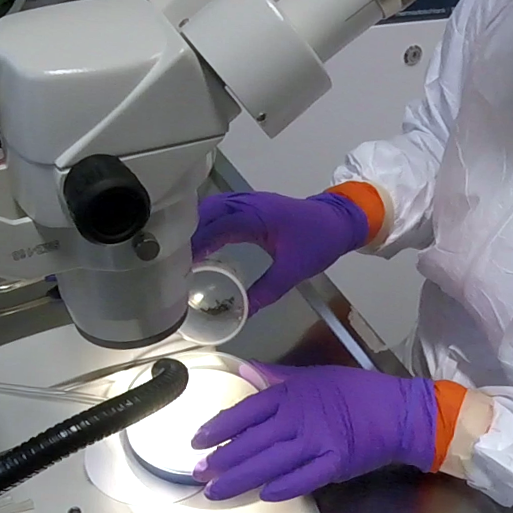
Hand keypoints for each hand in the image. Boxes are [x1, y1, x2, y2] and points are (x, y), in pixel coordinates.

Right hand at [191, 192, 367, 313]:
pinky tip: (199, 239)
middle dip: (188, 231)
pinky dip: (206, 221)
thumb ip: (266, 291)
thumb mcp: (293, 270)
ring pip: (212, 206)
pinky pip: (222, 207)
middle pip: (208, 210)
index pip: (219, 224)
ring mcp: (250, 200)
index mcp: (259, 215)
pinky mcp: (252, 205)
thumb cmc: (319, 241)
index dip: (197, 242)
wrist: (339, 220)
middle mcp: (250, 203)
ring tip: (180, 251)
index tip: (181, 261)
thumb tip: (243, 312)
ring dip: (195, 224)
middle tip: (172, 258)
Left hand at [192, 363, 436, 500]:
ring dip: (240, 478)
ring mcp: (317, 442)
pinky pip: (303, 478)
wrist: (397, 411)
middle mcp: (300, 417)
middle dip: (221, 460)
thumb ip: (277, 377)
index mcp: (292, 393)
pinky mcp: (334, 464)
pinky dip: (283, 487)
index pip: (246, 410)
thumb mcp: (313, 375)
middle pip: (252, 441)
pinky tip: (264, 495)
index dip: (219, 427)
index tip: (198, 440)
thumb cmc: (355, 391)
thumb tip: (245, 370)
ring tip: (215, 491)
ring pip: (270, 463)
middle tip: (197, 474)